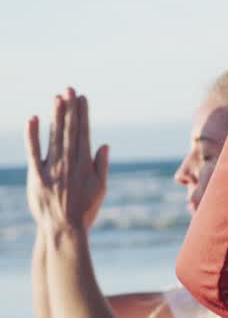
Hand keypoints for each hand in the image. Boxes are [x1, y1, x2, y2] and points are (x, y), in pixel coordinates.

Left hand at [27, 89, 110, 234]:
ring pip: (54, 137)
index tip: (83, 99)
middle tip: (69, 89)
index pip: (84, 134)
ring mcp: (52, 168)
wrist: (64, 228)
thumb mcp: (100, 188)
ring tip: (57, 98)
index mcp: (85, 165)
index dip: (83, 115)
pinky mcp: (37, 175)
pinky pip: (34, 151)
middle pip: (69, 131)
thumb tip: (103, 145)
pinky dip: (32, 135)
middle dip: (70, 109)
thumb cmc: (85, 210)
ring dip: (55, 116)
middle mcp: (69, 163)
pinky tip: (33, 119)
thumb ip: (101, 165)